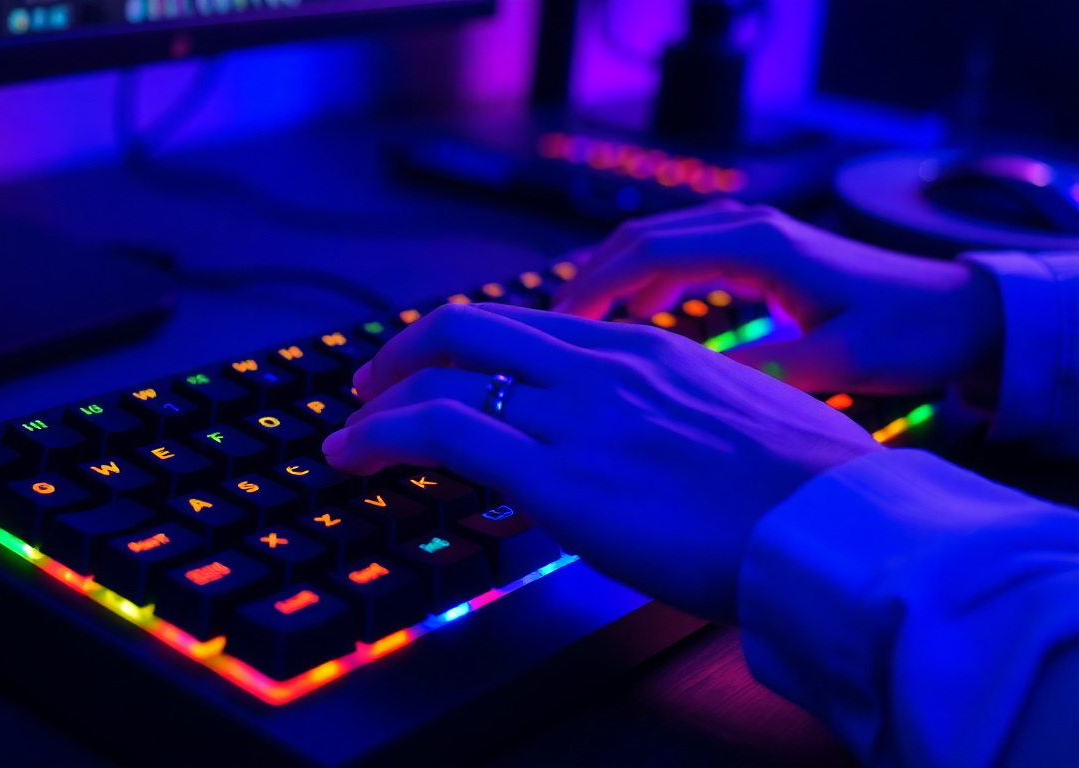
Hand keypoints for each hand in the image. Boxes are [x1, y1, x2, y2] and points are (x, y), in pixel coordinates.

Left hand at [321, 303, 880, 622]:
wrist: (836, 525)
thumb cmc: (808, 486)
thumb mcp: (738, 415)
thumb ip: (679, 411)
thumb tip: (657, 439)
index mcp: (644, 348)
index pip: (525, 324)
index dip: (464, 342)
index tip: (437, 366)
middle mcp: (599, 364)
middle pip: (467, 328)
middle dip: (405, 353)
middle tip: (373, 384)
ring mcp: (575, 415)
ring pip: (441, 374)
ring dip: (380, 398)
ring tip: (351, 430)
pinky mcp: (558, 476)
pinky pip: (441, 435)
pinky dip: (380, 438)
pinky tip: (355, 457)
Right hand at [553, 201, 1004, 396]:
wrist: (961, 312)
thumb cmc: (909, 332)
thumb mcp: (837, 363)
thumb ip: (760, 371)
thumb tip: (686, 387)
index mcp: (759, 245)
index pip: (650, 252)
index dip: (595, 286)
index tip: (558, 325)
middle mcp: (749, 228)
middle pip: (641, 237)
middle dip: (591, 280)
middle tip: (552, 330)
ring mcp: (754, 236)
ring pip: (658, 244)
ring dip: (615, 280)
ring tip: (582, 330)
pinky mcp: (760, 253)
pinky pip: (684, 258)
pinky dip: (649, 284)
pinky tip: (639, 321)